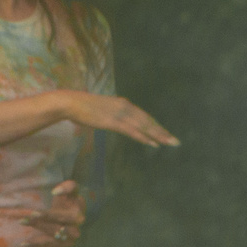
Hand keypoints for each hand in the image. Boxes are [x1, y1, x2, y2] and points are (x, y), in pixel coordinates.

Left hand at [19, 179, 87, 246]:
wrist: (76, 211)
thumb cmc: (70, 200)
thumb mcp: (71, 189)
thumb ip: (67, 186)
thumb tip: (55, 191)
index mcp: (77, 217)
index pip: (60, 217)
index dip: (47, 215)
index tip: (33, 213)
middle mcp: (75, 231)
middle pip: (55, 230)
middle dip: (38, 225)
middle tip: (22, 221)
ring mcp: (71, 241)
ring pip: (54, 244)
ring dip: (39, 243)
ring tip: (23, 243)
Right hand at [62, 92, 177, 148]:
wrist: (71, 102)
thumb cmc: (81, 107)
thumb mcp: (101, 109)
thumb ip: (110, 113)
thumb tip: (113, 119)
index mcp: (123, 104)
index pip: (144, 116)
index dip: (156, 125)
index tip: (165, 133)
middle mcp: (125, 107)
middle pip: (148, 121)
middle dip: (162, 131)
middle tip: (175, 141)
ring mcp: (120, 114)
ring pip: (144, 126)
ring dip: (158, 135)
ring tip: (170, 143)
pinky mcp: (113, 122)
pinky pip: (132, 131)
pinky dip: (144, 137)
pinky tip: (153, 144)